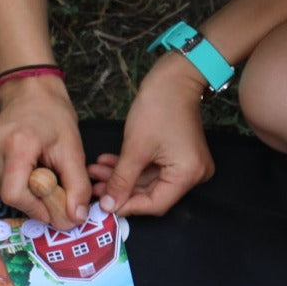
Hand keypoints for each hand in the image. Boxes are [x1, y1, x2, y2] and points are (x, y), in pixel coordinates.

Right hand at [0, 73, 90, 226]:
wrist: (32, 94)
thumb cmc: (54, 117)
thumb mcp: (73, 150)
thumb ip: (77, 185)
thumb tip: (76, 217)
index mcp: (15, 144)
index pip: (15, 194)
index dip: (36, 209)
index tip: (56, 211)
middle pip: (10, 196)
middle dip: (36, 202)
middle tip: (56, 192)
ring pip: (3, 193)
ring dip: (27, 194)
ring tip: (43, 175)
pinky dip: (16, 185)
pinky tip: (29, 170)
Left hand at [89, 54, 212, 217]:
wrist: (175, 78)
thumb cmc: (158, 109)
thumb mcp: (136, 148)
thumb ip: (121, 180)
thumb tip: (108, 206)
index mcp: (187, 175)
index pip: (156, 204)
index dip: (127, 205)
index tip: (102, 205)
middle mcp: (193, 175)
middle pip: (152, 193)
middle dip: (121, 189)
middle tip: (93, 187)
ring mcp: (187, 165)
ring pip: (149, 180)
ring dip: (122, 176)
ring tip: (95, 171)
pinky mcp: (179, 155)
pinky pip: (153, 168)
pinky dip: (132, 166)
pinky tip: (107, 162)